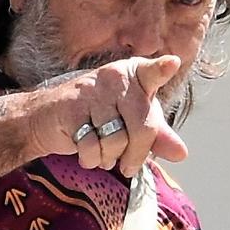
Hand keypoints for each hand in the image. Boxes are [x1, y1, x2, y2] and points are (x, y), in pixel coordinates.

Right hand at [31, 55, 187, 175]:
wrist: (47, 118)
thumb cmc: (98, 117)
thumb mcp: (132, 123)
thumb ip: (158, 136)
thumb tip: (181, 153)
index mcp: (135, 76)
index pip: (152, 73)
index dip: (161, 69)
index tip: (171, 63)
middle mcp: (115, 78)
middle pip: (142, 127)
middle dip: (137, 155)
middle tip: (129, 166)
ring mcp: (92, 91)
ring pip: (116, 141)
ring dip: (109, 158)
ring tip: (103, 153)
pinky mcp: (71, 108)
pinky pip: (91, 147)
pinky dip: (91, 159)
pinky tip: (87, 152)